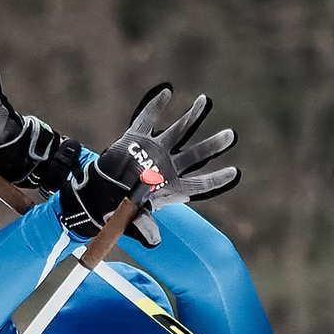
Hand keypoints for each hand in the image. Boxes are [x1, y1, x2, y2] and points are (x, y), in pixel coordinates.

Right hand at [56, 83, 238, 247]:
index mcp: (171, 188)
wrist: (97, 197)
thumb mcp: (131, 222)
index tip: (235, 172)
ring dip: (192, 117)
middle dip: (213, 145)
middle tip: (231, 135)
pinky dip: (155, 106)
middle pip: (196, 154)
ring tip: (205, 101)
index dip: (216, 179)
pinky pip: (147, 119)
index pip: (199, 184)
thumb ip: (144, 228)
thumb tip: (155, 241)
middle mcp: (167, 167)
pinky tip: (167, 92)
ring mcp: (154, 151)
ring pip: (178, 132)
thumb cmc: (118, 212)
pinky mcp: (136, 139)